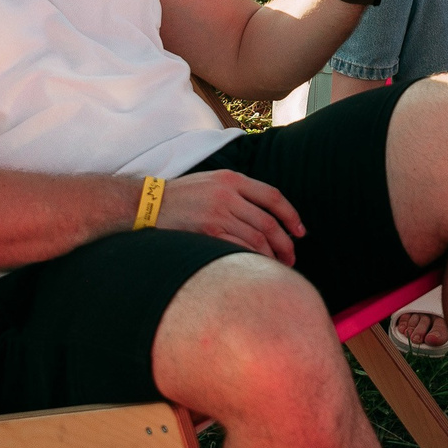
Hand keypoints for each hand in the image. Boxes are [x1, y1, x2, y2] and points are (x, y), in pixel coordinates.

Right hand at [156, 169, 304, 265]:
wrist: (147, 204)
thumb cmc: (180, 196)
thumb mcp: (211, 181)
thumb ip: (237, 192)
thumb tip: (266, 215)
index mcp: (231, 179)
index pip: (272, 196)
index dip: (291, 215)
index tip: (300, 231)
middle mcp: (227, 195)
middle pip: (268, 222)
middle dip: (285, 242)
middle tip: (292, 257)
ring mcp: (217, 214)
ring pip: (256, 238)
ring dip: (271, 256)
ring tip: (276, 267)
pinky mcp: (207, 233)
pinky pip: (238, 249)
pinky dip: (251, 260)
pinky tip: (255, 268)